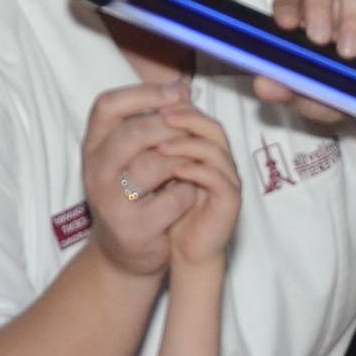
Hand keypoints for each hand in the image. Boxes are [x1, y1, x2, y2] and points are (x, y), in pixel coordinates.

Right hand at [82, 81, 202, 277]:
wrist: (124, 252)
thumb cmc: (134, 194)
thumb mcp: (131, 156)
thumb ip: (150, 124)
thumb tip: (182, 89)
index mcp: (92, 147)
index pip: (107, 106)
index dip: (143, 94)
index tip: (177, 92)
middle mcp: (94, 171)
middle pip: (134, 133)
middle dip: (171, 127)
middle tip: (194, 130)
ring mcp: (111, 201)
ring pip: (154, 165)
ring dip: (184, 159)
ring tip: (195, 162)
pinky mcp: (134, 228)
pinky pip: (172, 200)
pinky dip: (188, 192)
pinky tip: (190, 191)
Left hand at [150, 105, 241, 267]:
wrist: (180, 252)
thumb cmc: (162, 213)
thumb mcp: (149, 176)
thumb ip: (146, 148)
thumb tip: (126, 117)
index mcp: (199, 147)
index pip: (193, 112)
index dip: (174, 104)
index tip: (145, 103)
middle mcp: (217, 158)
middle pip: (208, 123)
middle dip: (180, 116)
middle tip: (157, 115)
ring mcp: (226, 178)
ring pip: (214, 146)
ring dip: (185, 141)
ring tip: (159, 145)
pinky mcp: (230, 200)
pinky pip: (216, 177)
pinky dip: (194, 169)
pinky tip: (173, 170)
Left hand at [258, 0, 355, 129]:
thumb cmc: (346, 94)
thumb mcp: (314, 99)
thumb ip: (288, 90)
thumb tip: (262, 85)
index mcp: (306, 17)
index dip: (286, 6)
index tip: (287, 25)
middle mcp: (334, 2)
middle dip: (318, 2)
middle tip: (319, 39)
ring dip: (350, 16)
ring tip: (349, 53)